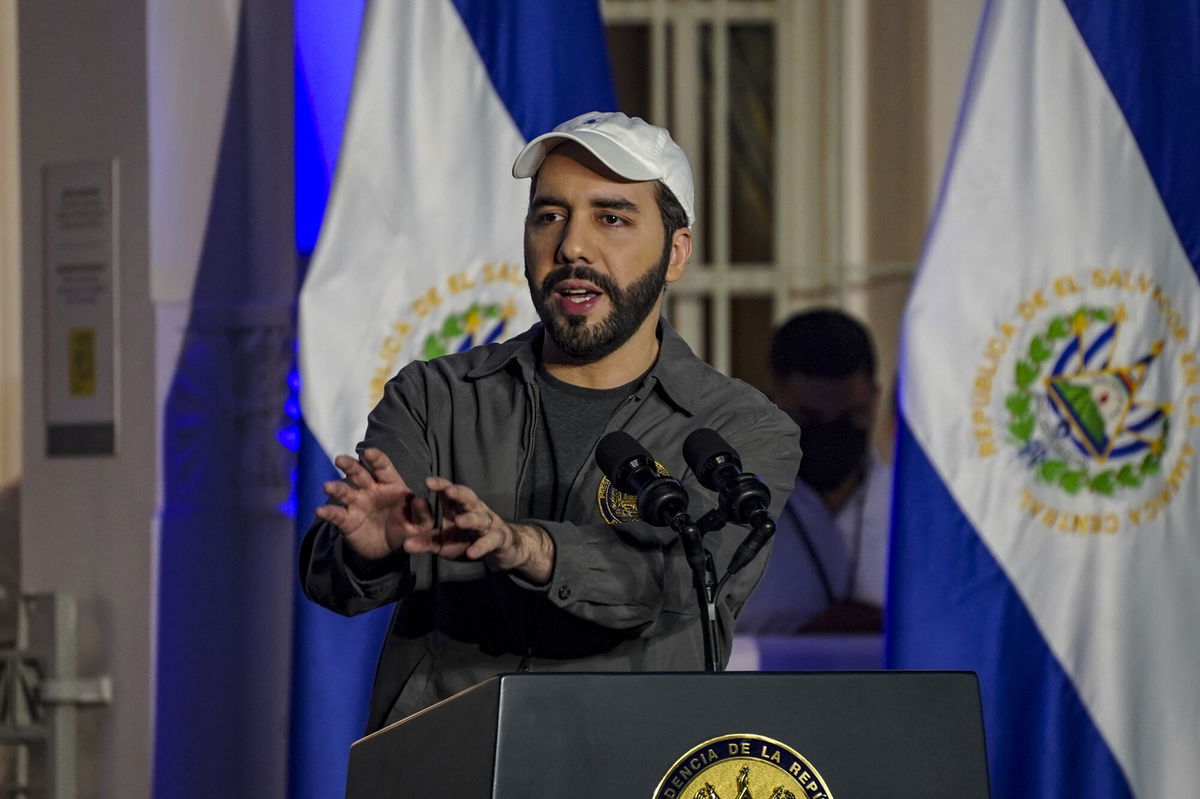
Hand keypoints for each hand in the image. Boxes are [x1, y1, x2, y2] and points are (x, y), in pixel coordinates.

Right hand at [316, 448, 434, 560]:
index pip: (383, 467)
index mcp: (390, 485)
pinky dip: (328, 512)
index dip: (376, 458)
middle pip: (359, 473)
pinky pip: (336, 514)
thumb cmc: (406, 528)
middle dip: (349, 465)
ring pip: (345, 491)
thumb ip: (423, 514)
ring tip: (327, 486)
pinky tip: (320, 510)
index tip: (368, 451)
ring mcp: (357, 504)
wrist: (388, 548)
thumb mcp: (421, 525)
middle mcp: (371, 490)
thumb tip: (419, 500)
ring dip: (336, 487)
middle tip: (340, 459)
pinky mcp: (347, 520)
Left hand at [420, 477, 555, 584]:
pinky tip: (472, 552)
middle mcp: (476, 511)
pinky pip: (491, 540)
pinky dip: (482, 545)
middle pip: (468, 498)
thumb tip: (404, 544)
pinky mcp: (500, 539)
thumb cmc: (469, 540)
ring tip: (459, 521)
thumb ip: (425, 542)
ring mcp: (489, 524)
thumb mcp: (443, 543)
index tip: (427, 481)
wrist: (503, 550)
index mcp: (460, 508)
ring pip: (481, 518)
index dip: (441, 485)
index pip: (450, 492)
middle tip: (447, 491)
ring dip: (470, 519)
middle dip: (458, 493)